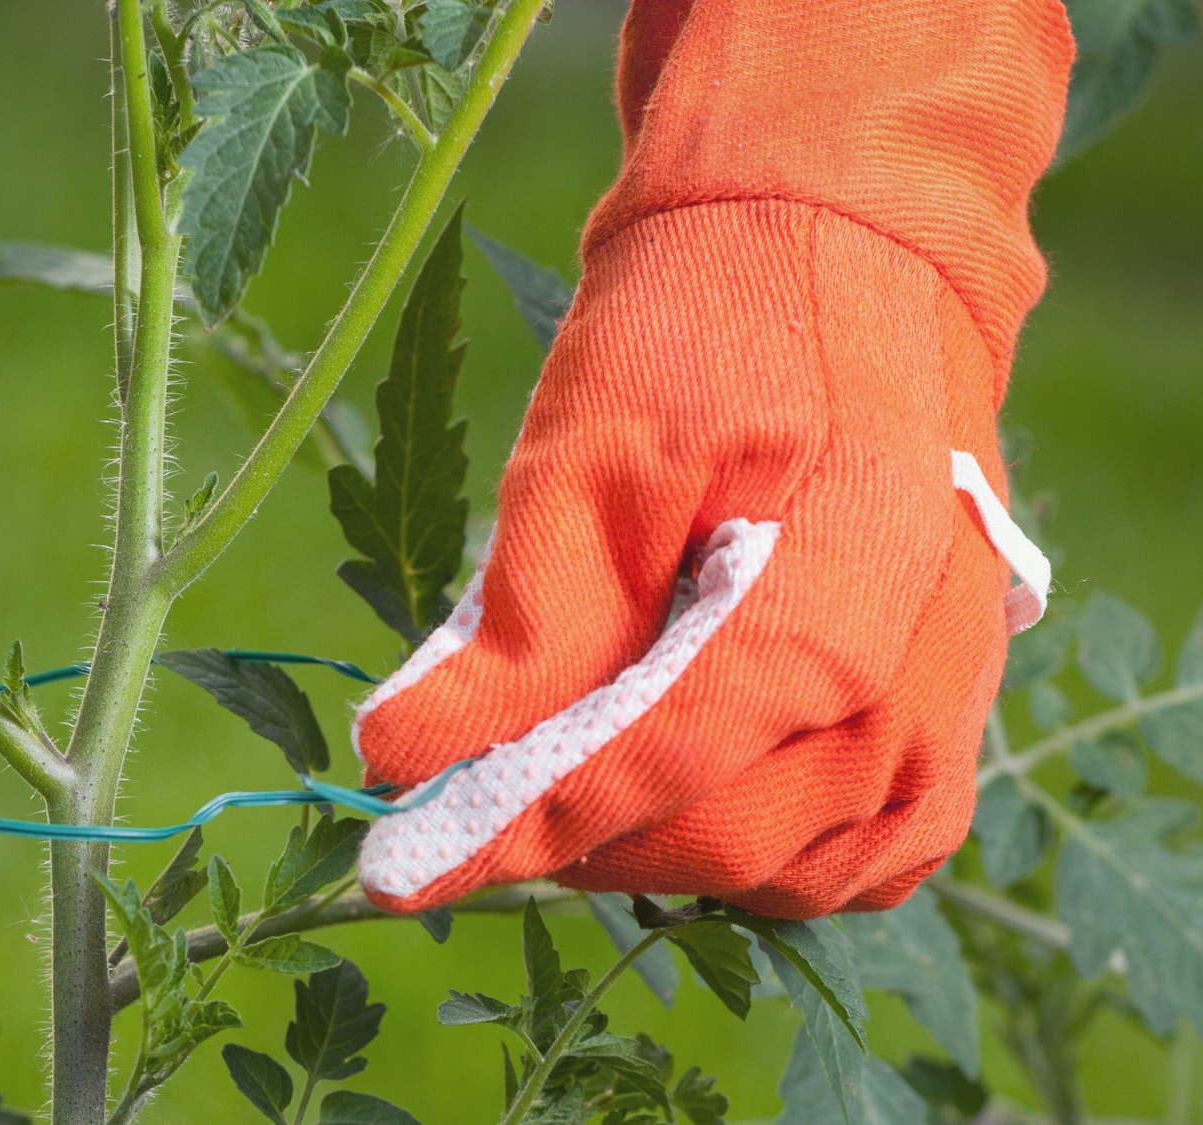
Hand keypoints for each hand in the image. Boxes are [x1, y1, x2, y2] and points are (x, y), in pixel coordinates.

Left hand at [352, 0, 1072, 918]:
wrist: (840, 240)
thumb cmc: (711, 329)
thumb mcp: (590, 459)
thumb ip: (521, 632)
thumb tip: (399, 756)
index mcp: (819, 630)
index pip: (640, 784)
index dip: (507, 836)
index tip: (394, 874)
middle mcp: (904, 694)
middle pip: (710, 843)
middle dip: (575, 841)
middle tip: (470, 801)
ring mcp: (947, 704)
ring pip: (790, 868)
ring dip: (665, 852)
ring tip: (568, 789)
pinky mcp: (951, 697)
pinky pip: (876, 845)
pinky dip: (778, 854)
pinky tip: (690, 806)